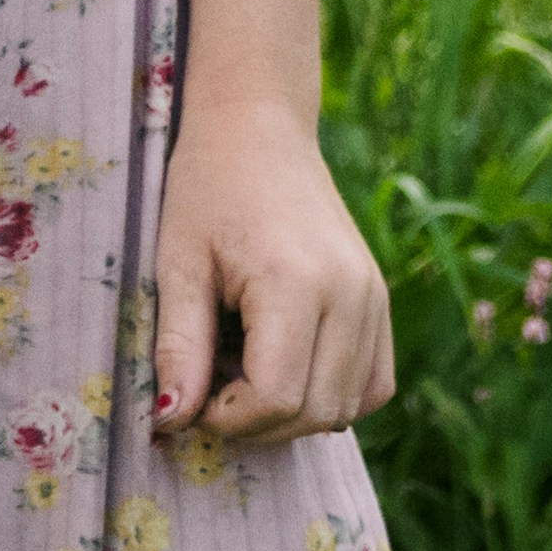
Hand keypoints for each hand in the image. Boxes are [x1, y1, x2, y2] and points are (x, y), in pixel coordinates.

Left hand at [149, 109, 397, 446]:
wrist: (257, 127)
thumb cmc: (206, 187)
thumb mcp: (176, 263)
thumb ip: (178, 347)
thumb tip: (170, 423)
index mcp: (297, 282)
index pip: (277, 399)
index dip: (226, 418)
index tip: (190, 395)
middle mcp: (351, 295)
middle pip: (314, 412)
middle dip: (255, 422)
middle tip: (209, 380)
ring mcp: (374, 297)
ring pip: (347, 407)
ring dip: (292, 412)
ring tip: (243, 364)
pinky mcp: (381, 299)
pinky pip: (373, 385)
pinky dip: (332, 395)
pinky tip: (285, 365)